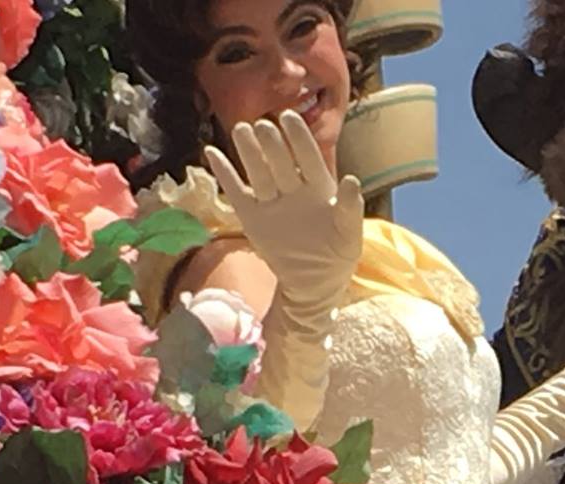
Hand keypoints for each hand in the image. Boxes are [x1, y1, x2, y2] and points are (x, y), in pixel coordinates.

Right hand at [205, 110, 364, 323]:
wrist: (313, 285)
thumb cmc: (337, 257)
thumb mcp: (350, 237)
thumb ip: (351, 209)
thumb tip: (353, 180)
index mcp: (320, 189)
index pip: (308, 158)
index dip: (299, 138)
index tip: (289, 117)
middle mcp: (294, 189)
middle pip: (280, 161)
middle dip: (272, 143)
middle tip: (262, 125)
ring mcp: (272, 202)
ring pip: (258, 171)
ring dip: (248, 151)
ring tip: (240, 129)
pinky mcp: (252, 217)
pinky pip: (237, 192)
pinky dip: (224, 174)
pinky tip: (212, 152)